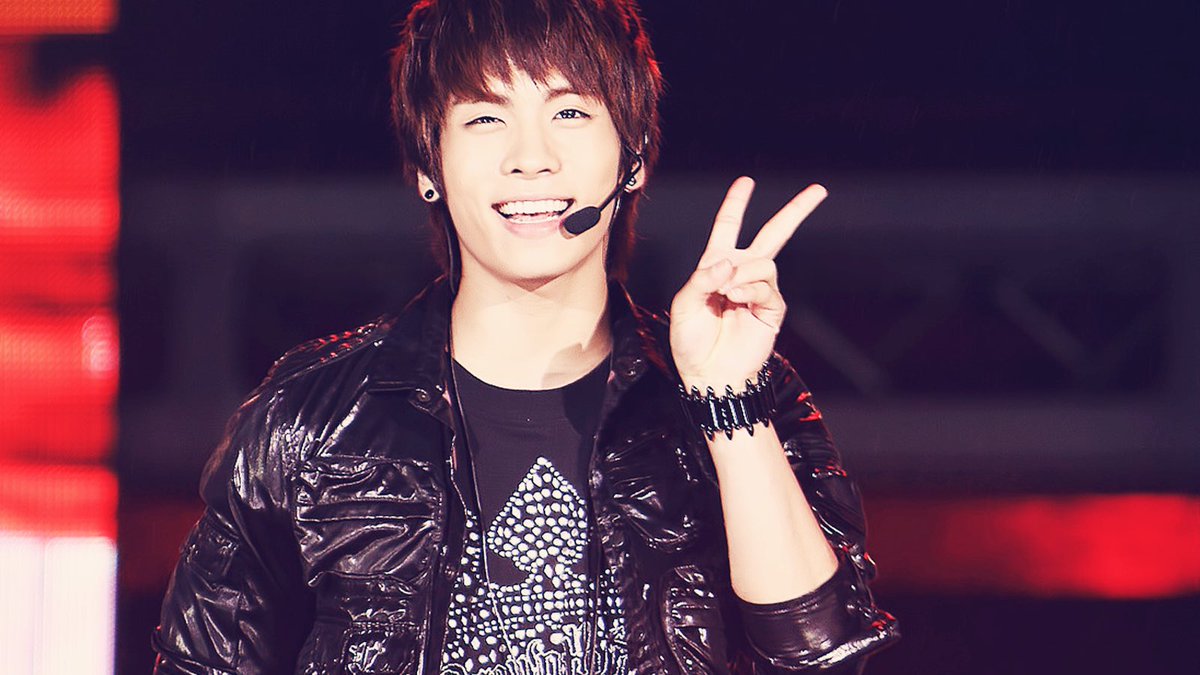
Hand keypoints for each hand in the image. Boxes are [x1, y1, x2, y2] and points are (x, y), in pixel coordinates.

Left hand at [670, 177, 826, 389]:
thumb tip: (728, 264)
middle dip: (796, 212)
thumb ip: (702, 277)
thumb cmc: (691, 342)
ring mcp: (759, 290)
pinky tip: (735, 299)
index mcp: (716, 266)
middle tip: (819, 190)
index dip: (736, 204)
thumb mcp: (684, 304)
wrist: (709, 374)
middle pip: (772, 235)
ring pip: (764, 262)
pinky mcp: (772, 309)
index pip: (728, 227)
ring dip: (743, 273)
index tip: (746, 182)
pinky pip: (767, 286)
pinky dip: (749, 289)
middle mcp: (741, 273)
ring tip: (726, 294)